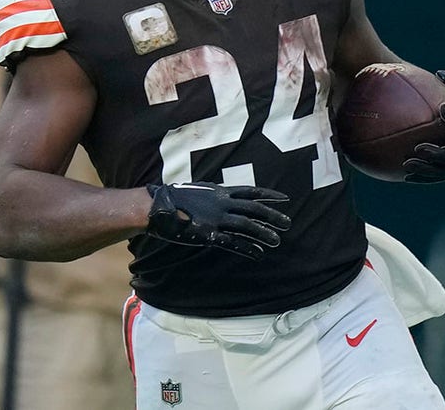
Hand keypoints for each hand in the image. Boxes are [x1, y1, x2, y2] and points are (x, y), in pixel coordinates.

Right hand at [145, 182, 291, 259]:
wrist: (157, 207)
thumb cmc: (175, 198)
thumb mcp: (199, 190)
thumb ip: (215, 193)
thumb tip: (224, 193)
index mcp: (220, 191)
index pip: (251, 191)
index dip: (269, 195)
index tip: (285, 198)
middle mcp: (222, 203)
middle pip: (254, 209)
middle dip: (272, 216)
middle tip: (287, 223)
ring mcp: (216, 218)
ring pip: (247, 226)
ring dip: (264, 234)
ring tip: (277, 241)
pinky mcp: (209, 234)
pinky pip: (233, 242)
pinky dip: (248, 248)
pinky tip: (258, 254)